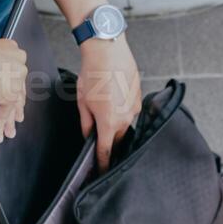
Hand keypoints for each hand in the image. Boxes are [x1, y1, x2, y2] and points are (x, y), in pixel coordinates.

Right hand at [0, 39, 27, 142]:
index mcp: (11, 47)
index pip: (15, 72)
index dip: (14, 87)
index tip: (16, 96)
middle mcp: (18, 60)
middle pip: (18, 87)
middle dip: (16, 105)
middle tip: (15, 117)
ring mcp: (17, 76)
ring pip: (15, 102)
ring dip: (10, 119)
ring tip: (8, 130)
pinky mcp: (10, 93)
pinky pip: (6, 112)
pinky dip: (0, 124)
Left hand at [77, 37, 140, 171]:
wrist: (108, 52)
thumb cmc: (92, 75)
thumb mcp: (82, 102)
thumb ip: (86, 124)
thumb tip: (88, 137)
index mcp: (109, 123)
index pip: (106, 151)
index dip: (103, 164)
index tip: (102, 172)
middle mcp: (126, 119)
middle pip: (118, 140)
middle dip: (110, 143)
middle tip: (100, 140)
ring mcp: (135, 109)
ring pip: (126, 125)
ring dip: (116, 124)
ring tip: (106, 109)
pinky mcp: (140, 98)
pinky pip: (131, 112)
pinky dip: (123, 111)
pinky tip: (114, 99)